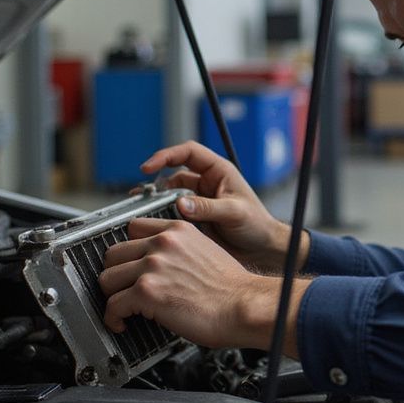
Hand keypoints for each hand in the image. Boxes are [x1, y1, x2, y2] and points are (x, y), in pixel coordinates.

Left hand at [98, 217, 303, 354]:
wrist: (245, 306)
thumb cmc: (232, 288)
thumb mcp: (206, 251)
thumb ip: (180, 251)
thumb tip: (161, 265)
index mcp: (178, 231)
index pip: (133, 228)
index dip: (129, 251)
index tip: (128, 264)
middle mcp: (163, 244)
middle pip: (113, 253)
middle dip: (116, 274)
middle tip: (124, 288)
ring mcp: (153, 266)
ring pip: (107, 278)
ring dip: (113, 296)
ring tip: (124, 307)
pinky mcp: (147, 292)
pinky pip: (112, 305)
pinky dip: (113, 318)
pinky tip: (122, 322)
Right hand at [141, 140, 309, 270]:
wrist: (262, 249)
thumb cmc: (257, 225)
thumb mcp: (234, 212)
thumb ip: (208, 208)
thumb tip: (180, 204)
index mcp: (219, 171)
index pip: (188, 152)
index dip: (166, 156)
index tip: (148, 167)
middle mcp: (207, 182)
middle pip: (174, 174)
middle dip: (157, 183)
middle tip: (141, 197)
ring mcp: (199, 200)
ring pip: (170, 195)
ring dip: (157, 202)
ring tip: (143, 212)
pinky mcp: (194, 218)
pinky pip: (173, 213)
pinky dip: (162, 217)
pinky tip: (154, 225)